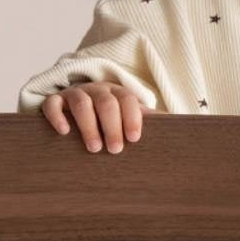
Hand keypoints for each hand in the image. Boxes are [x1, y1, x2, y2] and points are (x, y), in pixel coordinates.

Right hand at [41, 82, 166, 152]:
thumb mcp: (130, 116)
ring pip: (81, 103)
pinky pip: (52, 104)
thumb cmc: (110, 118)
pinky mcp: (54, 100)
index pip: (128, 100)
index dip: (132, 118)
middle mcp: (97, 90)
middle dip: (112, 126)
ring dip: (88, 125)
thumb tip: (187, 126)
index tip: (135, 139)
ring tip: (94, 148)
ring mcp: (75, 93)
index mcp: (118, 93)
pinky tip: (64, 132)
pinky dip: (57, 116)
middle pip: (106, 102)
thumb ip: (151, 120)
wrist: (76, 108)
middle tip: (115, 150)